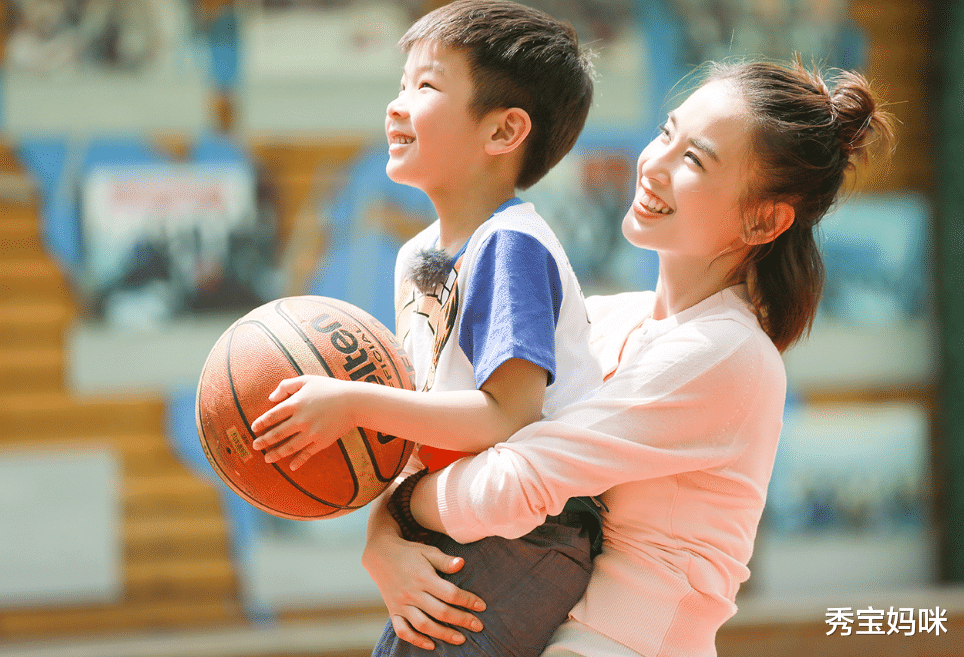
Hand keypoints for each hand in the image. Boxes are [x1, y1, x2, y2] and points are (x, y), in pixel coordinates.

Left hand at [250, 375, 355, 469]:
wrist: (354, 402)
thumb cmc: (330, 388)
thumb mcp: (307, 380)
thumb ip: (286, 386)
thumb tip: (270, 398)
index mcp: (296, 403)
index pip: (272, 415)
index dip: (261, 423)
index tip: (254, 428)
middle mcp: (302, 419)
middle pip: (277, 433)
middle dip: (264, 441)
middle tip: (255, 446)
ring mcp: (312, 432)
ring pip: (289, 446)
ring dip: (276, 454)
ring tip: (267, 459)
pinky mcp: (322, 441)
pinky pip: (307, 453)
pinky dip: (299, 461)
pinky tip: (291, 467)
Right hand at [362, 529, 485, 649]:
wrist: (380, 554)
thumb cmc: (409, 552)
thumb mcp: (427, 551)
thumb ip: (444, 560)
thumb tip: (462, 564)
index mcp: (423, 577)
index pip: (450, 593)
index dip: (468, 600)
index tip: (481, 606)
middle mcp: (412, 592)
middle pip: (440, 611)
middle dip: (462, 620)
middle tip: (478, 626)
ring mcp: (401, 604)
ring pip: (423, 625)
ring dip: (443, 634)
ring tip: (461, 639)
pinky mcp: (393, 611)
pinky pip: (403, 630)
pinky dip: (416, 640)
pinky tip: (432, 644)